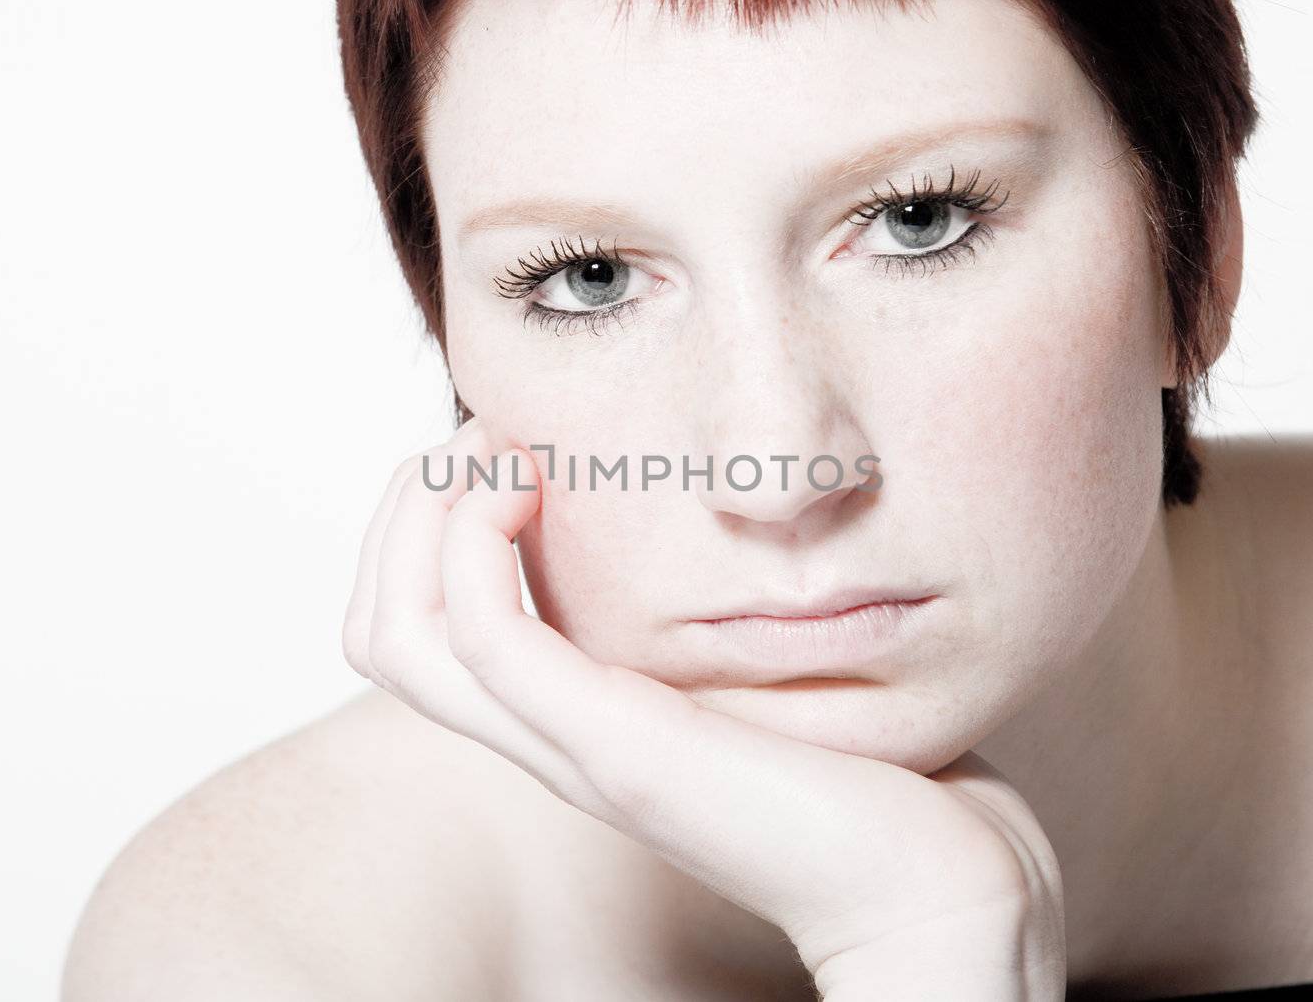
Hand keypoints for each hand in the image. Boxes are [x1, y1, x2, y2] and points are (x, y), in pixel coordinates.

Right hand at [342, 417, 1066, 999]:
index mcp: (574, 719)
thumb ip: (709, 614)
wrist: (931, 873)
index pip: (416, 633)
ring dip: (426, 514)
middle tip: (486, 439)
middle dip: (405, 511)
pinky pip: (482, 635)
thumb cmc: (868, 767)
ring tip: (499, 452)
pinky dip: (474, 542)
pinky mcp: (614, 747)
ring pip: (400, 634)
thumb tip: (714, 523)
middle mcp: (550, 738)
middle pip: (381, 630)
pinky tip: (533, 487)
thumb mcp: (757, 667)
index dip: (421, 531)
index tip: (504, 452)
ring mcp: (571, 747)